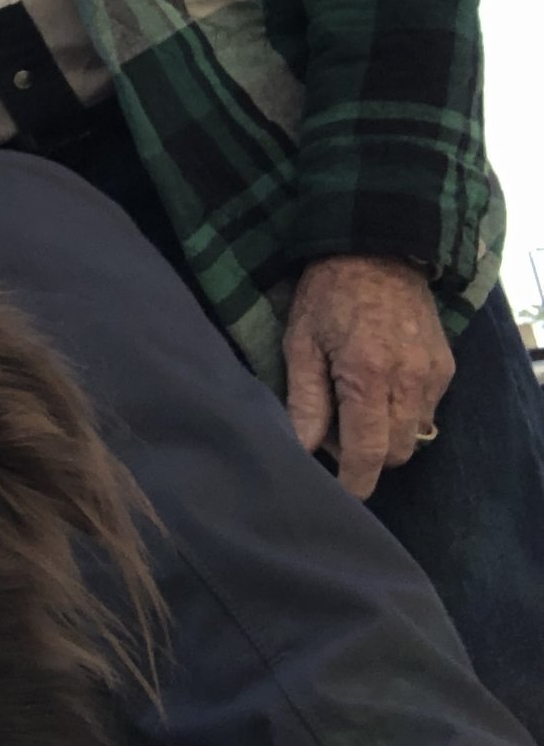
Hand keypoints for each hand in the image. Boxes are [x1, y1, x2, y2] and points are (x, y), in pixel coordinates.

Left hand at [282, 255, 453, 497]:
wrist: (377, 251)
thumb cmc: (327, 296)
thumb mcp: (300, 343)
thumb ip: (304, 400)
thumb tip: (301, 448)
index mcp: (368, 377)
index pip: (369, 452)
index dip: (355, 480)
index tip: (340, 493)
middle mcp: (410, 382)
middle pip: (397, 452)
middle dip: (367, 456)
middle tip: (333, 431)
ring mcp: (433, 375)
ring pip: (415, 435)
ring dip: (386, 435)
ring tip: (353, 406)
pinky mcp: (445, 367)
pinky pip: (426, 411)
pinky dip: (402, 413)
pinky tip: (376, 389)